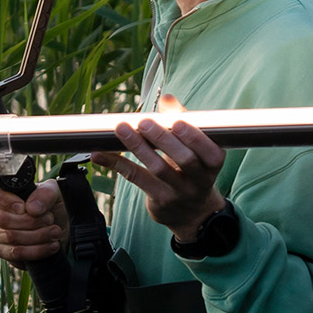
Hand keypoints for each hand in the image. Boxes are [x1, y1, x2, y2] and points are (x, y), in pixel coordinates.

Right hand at [0, 175, 67, 262]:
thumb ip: (45, 194)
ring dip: (37, 236)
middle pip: (1, 218)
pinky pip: (14, 253)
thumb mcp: (54, 193)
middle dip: (31, 221)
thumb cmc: (49, 205)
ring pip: (9, 237)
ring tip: (55, 231)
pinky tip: (51, 245)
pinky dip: (36, 250)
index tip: (23, 207)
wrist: (56, 228)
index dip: (2, 199)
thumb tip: (32, 208)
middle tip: (50, 219)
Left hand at [92, 117, 226, 245]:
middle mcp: (200, 180)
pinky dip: (116, 165)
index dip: (195, 138)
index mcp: (213, 163)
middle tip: (145, 123)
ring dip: (138, 147)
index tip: (177, 122)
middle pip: (184, 160)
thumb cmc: (191, 169)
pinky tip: (99, 154)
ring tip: (122, 129)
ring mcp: (179, 193)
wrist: (192, 213)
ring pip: (158, 169)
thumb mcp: (194, 148)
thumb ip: (183, 120)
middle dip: (164, 139)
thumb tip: (167, 98)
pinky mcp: (159, 201)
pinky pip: (136, 179)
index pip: (210, 152)